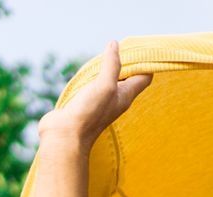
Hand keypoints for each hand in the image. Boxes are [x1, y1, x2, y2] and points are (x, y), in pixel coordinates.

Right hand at [37, 40, 152, 148]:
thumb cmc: (89, 112)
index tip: (143, 48)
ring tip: (108, 55)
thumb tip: (115, 44)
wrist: (66, 136)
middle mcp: (116, 99)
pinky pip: (94, 86)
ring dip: (110, 69)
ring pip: (111, 82)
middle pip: (129, 79)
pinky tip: (89, 71)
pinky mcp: (86, 103)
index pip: (144, 77)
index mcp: (126, 96)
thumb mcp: (104, 85)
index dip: (146, 63)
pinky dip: (94, 76)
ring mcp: (101, 101)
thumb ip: (112, 65)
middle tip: (124, 47)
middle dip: (129, 63)